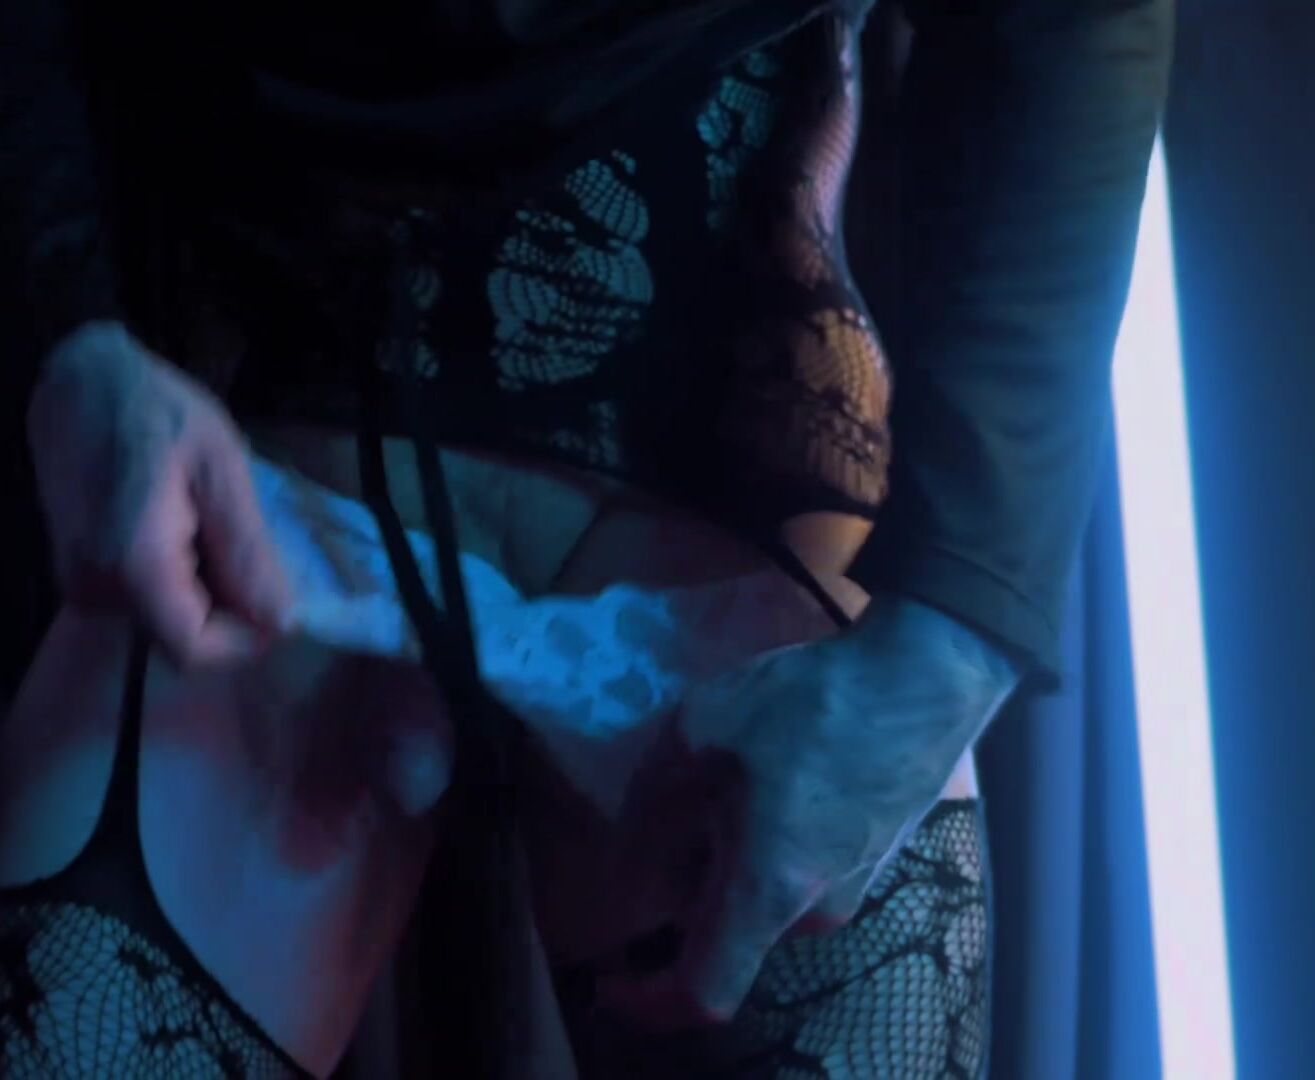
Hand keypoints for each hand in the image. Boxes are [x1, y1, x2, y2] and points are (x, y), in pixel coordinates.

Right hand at [27, 321, 291, 667]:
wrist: (83, 379)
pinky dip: (182, 573)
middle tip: (242, 536)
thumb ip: (247, 553)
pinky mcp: (80, 572)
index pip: (195, 651)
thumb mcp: (222, 471)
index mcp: (133, 567)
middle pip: (183, 636)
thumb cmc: (159, 412)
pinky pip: (147, 597)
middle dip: (229, 605)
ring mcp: (81, 582)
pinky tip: (185, 521)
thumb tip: (281, 622)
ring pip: (168, 618)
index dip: (245, 641)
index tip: (279, 603)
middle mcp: (96, 589)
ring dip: (207, 586)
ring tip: (208, 518)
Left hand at [599, 597, 1018, 1028]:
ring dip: (728, 858)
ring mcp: (856, 887)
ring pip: (764, 896)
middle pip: (727, 930)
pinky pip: (802, 871)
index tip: (611, 979)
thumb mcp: (699, 735)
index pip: (703, 993)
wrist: (925, 674)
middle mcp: (816, 911)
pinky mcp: (876, 855)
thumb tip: (633, 858)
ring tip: (726, 776)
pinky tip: (773, 772)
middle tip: (674, 810)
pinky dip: (769, 843)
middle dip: (684, 887)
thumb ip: (652, 806)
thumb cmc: (810, 705)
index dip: (648, 1003)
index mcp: (768, 893)